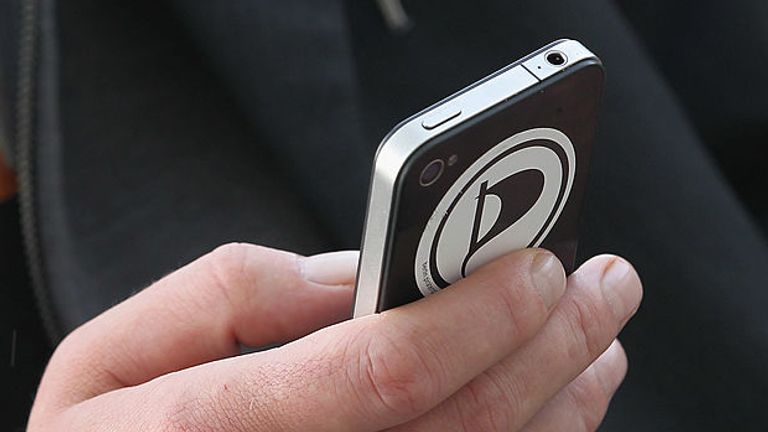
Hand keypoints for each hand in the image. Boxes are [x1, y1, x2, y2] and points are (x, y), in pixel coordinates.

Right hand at [28, 243, 641, 430]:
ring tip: (598, 339)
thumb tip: (354, 276)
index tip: (536, 263)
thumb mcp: (110, 360)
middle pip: (461, 422)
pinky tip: (562, 408)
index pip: (379, 371)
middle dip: (549, 344)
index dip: (472, 315)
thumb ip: (227, 298)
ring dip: (562, 400)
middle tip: (603, 285)